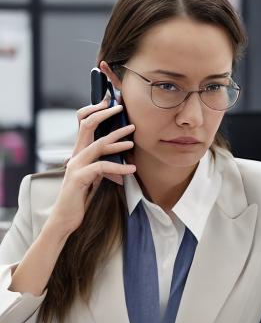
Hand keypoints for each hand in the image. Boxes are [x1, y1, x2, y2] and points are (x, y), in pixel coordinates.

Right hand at [44, 99, 135, 237]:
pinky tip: (132, 169)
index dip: (96, 112)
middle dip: (106, 115)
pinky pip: (101, 167)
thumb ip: (103, 165)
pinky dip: (119, 166)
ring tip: (133, 139)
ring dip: (117, 139)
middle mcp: (75, 155)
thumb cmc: (81, 198)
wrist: (65, 218)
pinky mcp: (79, 178)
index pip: (85, 125)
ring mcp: (76, 166)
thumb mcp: (95, 178)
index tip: (112, 104)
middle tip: (122, 109)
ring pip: (97, 145)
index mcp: (79, 153)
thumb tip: (119, 158)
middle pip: (88, 126)